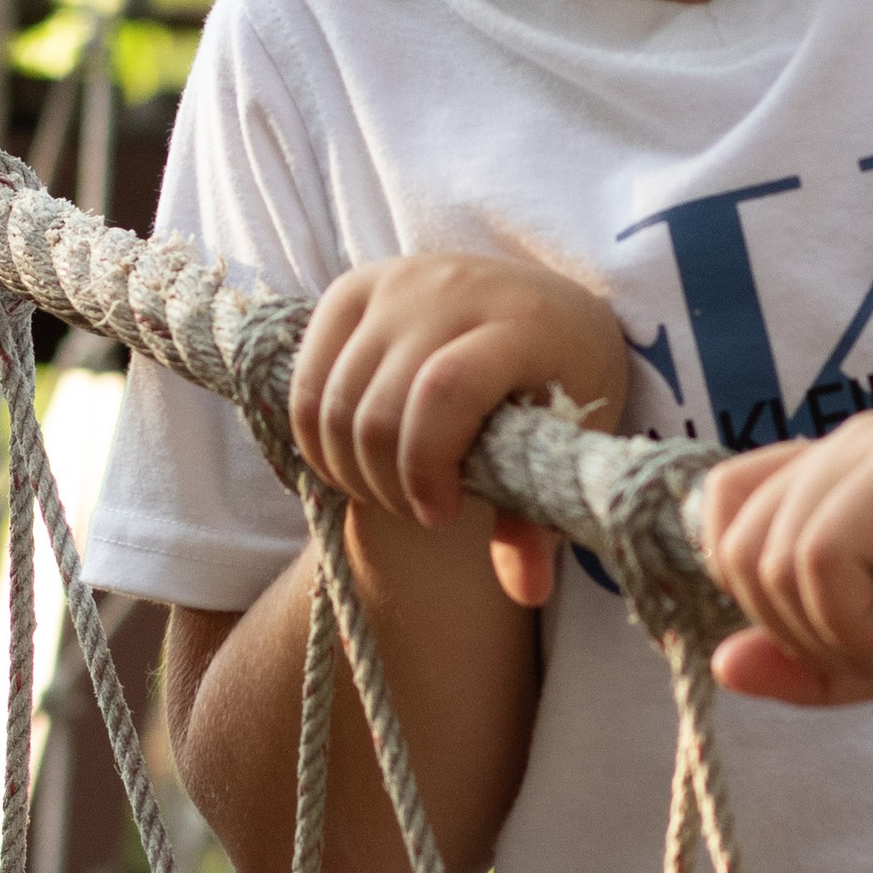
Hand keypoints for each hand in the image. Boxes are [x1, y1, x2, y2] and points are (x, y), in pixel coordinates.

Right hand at [291, 253, 627, 605]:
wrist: (549, 305)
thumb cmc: (562, 383)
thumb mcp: (565, 443)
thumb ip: (537, 513)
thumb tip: (526, 589)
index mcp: (524, 323)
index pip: (446, 392)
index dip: (427, 466)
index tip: (442, 515)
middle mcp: (455, 290)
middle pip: (380, 407)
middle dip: (387, 484)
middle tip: (417, 511)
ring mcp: (398, 283)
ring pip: (334, 399)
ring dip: (348, 467)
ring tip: (387, 491)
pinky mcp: (355, 286)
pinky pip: (307, 377)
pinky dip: (316, 435)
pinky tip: (351, 461)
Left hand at [695, 414, 872, 705]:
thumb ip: (808, 662)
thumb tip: (720, 662)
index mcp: (824, 478)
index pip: (719, 520)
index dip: (751, 599)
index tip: (832, 643)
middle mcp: (840, 449)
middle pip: (732, 546)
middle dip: (786, 629)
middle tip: (872, 655)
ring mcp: (872, 448)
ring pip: (767, 554)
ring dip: (824, 632)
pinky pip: (818, 553)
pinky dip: (847, 620)